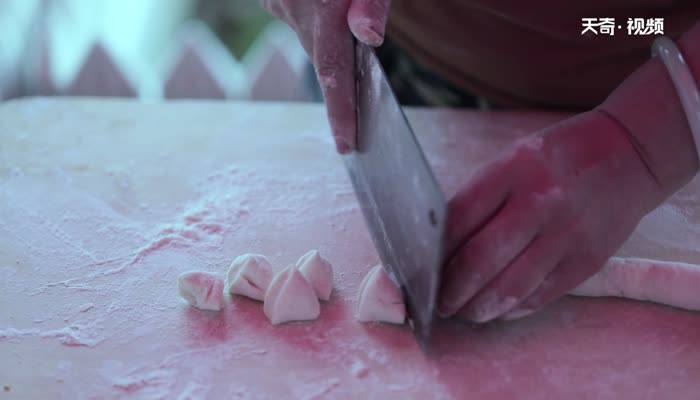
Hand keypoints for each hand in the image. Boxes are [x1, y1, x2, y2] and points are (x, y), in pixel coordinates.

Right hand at [260, 0, 391, 152]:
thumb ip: (371, 3)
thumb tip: (370, 36)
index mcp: (324, 7)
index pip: (333, 72)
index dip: (340, 113)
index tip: (345, 144)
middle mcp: (296, 9)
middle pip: (323, 60)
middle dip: (342, 68)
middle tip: (362, 55)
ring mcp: (279, 4)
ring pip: (310, 39)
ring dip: (328, 34)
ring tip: (342, 5)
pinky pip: (299, 20)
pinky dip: (314, 18)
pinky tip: (323, 0)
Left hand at [437, 110, 663, 321]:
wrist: (630, 153)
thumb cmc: (557, 157)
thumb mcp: (512, 159)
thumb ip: (480, 197)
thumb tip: (441, 246)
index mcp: (513, 170)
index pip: (458, 219)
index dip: (434, 252)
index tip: (421, 270)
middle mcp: (540, 202)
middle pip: (479, 260)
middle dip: (451, 290)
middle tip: (439, 302)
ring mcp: (567, 234)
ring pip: (509, 288)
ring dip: (478, 308)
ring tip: (464, 312)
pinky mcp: (587, 260)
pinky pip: (540, 296)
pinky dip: (512, 309)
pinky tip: (498, 310)